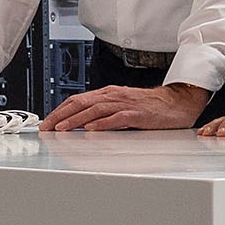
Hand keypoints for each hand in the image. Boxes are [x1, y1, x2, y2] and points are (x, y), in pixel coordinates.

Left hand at [45, 82, 208, 131]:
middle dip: (61, 116)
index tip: (47, 122)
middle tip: (47, 127)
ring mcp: (126, 104)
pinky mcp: (138, 114)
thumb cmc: (151, 106)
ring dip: (77, 120)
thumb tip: (81, 124)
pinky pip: (118, 118)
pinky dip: (103, 123)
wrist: (178, 101)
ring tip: (62, 129)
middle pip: (81, 103)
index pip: (78, 100)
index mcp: (108, 94)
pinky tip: (92, 129)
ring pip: (95, 110)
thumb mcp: (122, 106)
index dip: (60, 111)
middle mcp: (114, 96)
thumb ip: (103, 112)